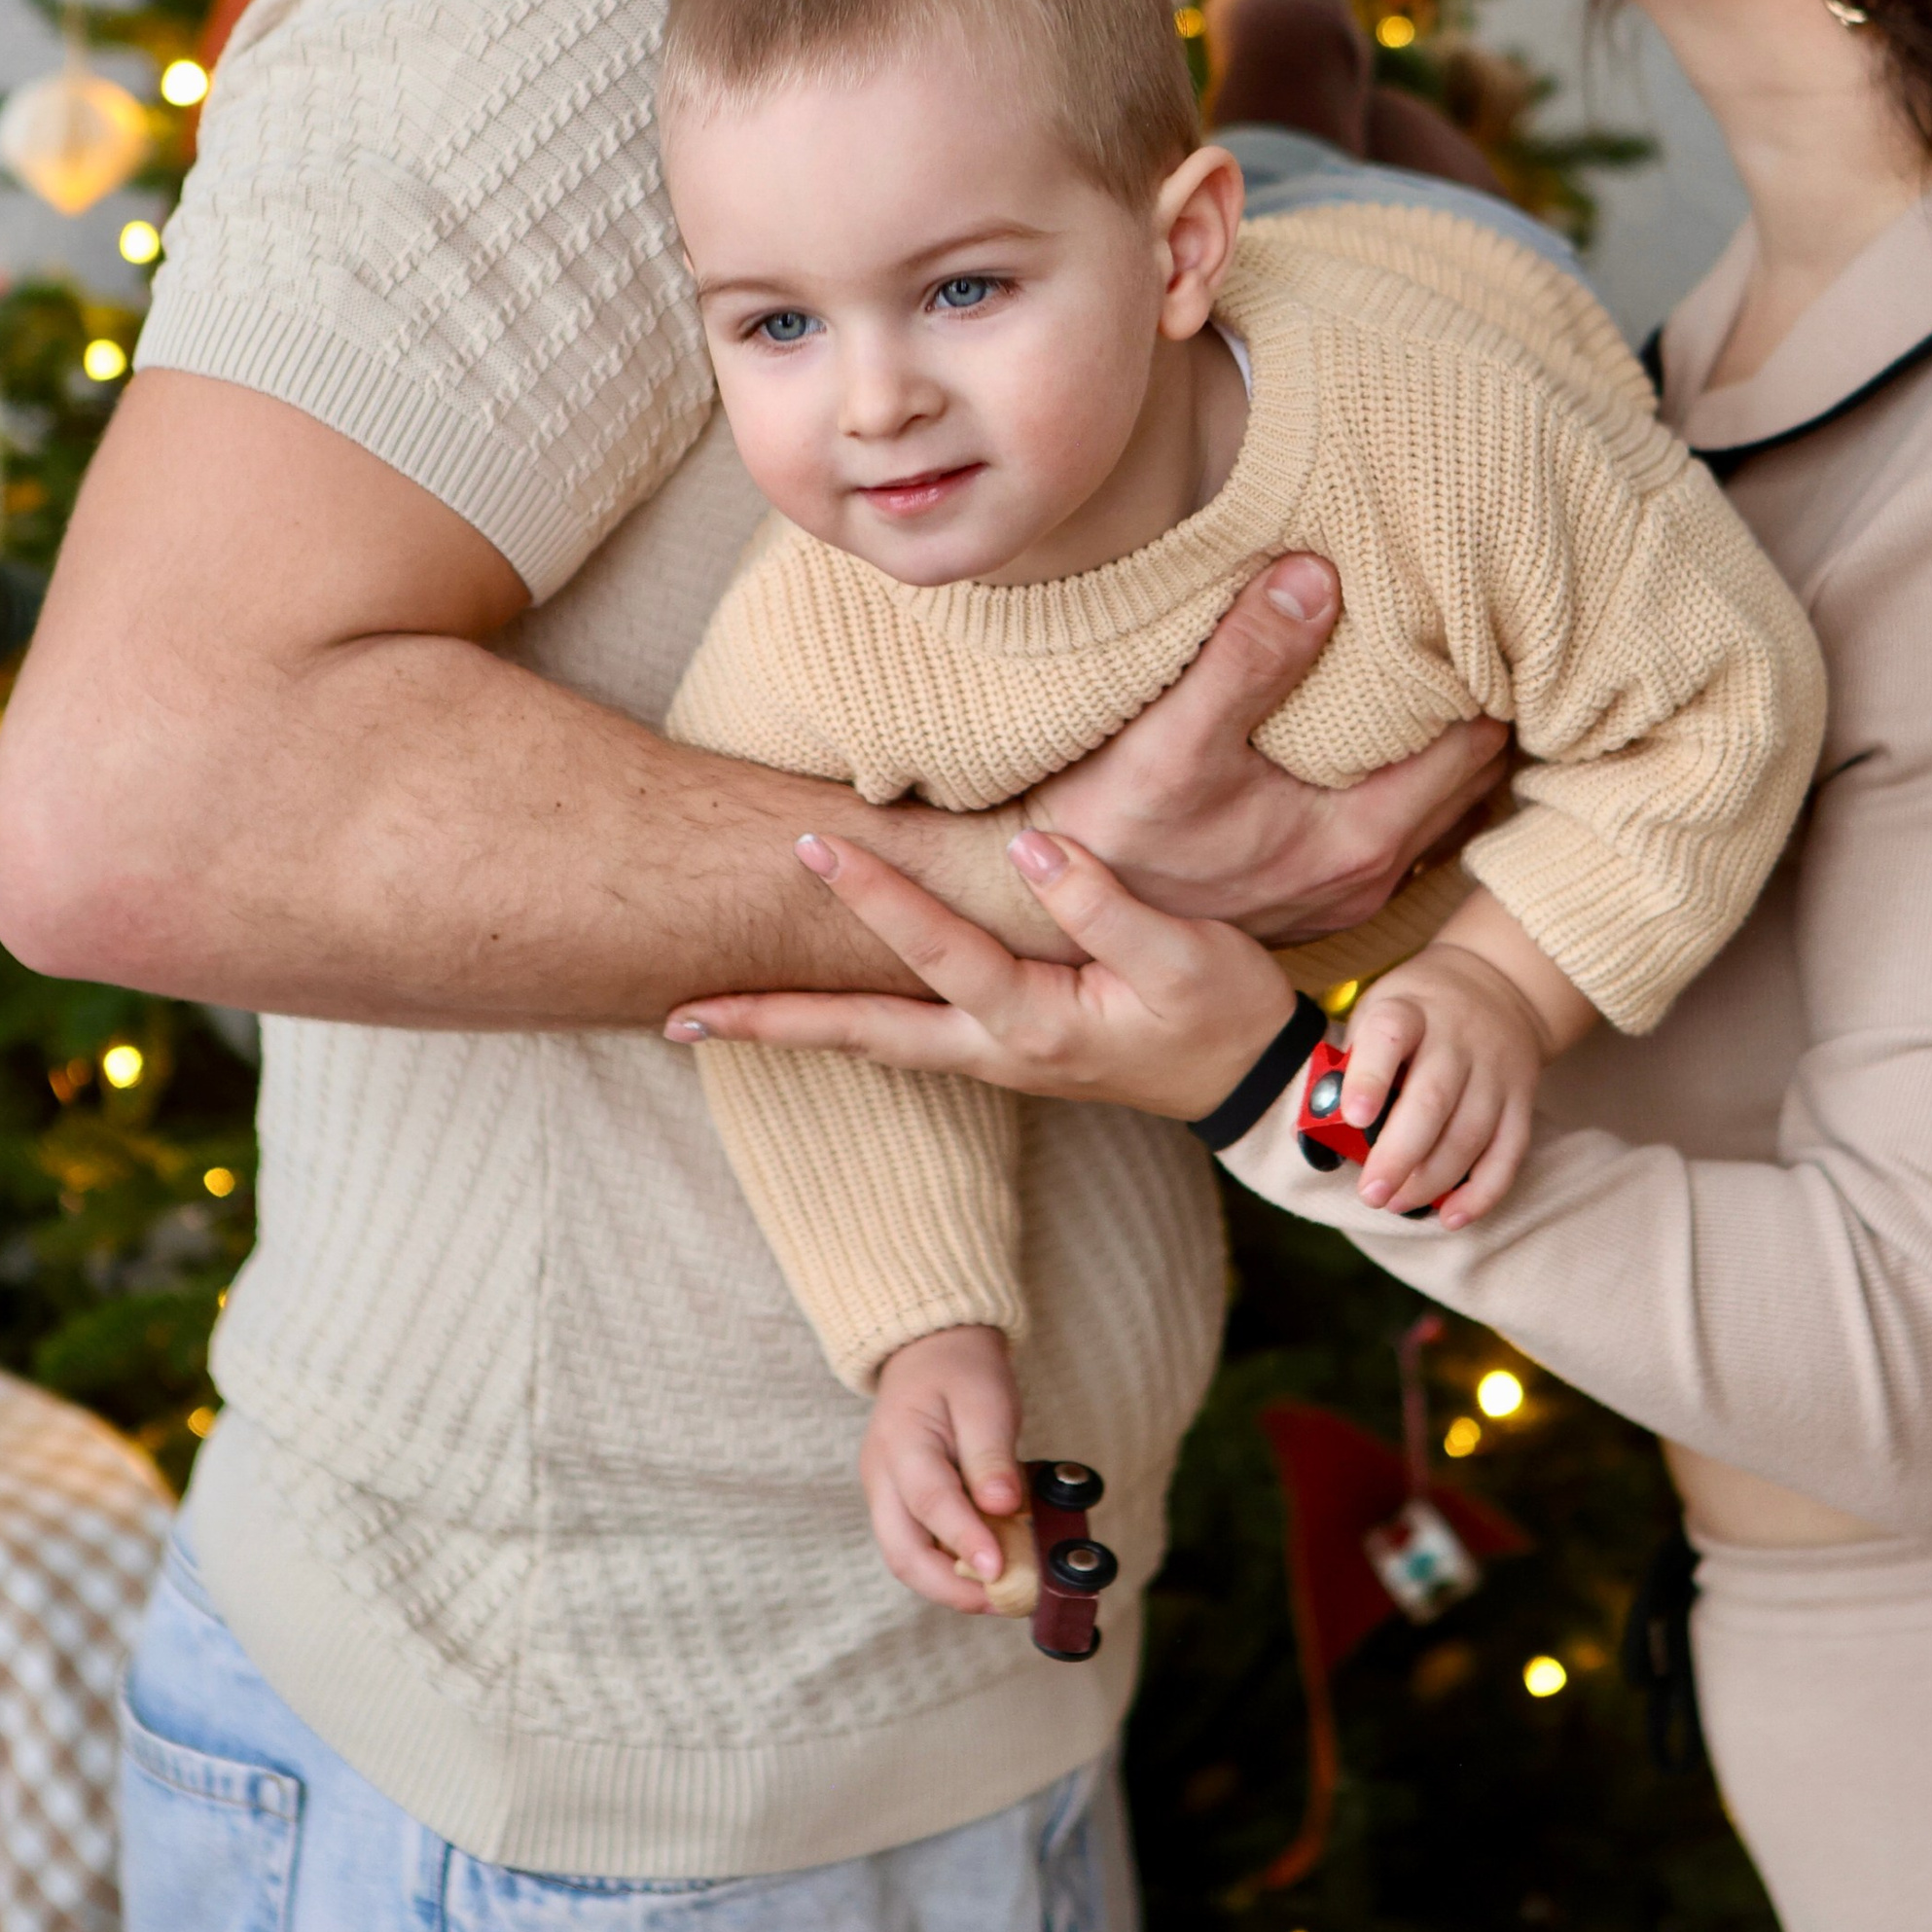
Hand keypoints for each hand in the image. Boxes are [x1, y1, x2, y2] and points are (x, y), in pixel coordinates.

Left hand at [667, 825, 1296, 1118]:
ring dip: (791, 1025)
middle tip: (680, 1011)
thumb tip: (1029, 848)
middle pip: (861, 1035)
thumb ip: (1103, 904)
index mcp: (1034, 1023)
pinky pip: (900, 1035)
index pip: (935, 950)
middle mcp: (995, 1050)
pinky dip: (841, 1020)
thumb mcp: (1182, 954)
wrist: (1251, 1087)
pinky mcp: (1002, 1048)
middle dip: (771, 1020)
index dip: (876, 895)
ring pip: (872, 1040)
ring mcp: (992, 1057)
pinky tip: (808, 1004)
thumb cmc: (1222, 1014)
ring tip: (705, 1014)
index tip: (815, 843)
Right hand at [861, 1324, 1026, 1612]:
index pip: (931, 1502)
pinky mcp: (897, 1506)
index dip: (965, 1540)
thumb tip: (1003, 1506)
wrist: (929, 1352)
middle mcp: (882, 1477)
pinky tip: (986, 1573)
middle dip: (949, 1587)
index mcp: (902, 1442)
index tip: (999, 1570)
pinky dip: (948, 1568)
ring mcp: (884, 1495)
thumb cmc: (960, 1372)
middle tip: (1002, 1600)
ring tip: (1000, 1595)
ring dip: (949, 1585)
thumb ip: (992, 1454)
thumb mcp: (987, 1399)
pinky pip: (917, 1548)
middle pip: (902, 1552)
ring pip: (905, 1559)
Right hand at [1032, 555, 1507, 945]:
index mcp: (1359, 840)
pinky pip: (1397, 825)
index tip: (1478, 613)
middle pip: (1471, 777)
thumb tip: (1317, 574)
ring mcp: (1344, 891)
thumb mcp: (1174, 740)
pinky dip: (1408, 774)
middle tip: (1476, 624)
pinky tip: (1384, 728)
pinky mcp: (1313, 890)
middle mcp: (1369, 876)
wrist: (1054, 913)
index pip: (1474, 746)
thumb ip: (1248, 660)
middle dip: (1480, 703)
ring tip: (1439, 664)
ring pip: (1438, 804)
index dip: (1484, 677)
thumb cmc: (1112, 829)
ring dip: (1443, 740)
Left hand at [1337, 942, 1547, 1224]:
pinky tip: (1452, 1216)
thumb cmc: (1416, 1012)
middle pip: (1433, 1100)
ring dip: (1433, 1179)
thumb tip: (1309, 1132)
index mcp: (1409, 1010)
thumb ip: (1348, 1065)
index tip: (1353, 1117)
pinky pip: (1509, 1152)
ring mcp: (1495, 1069)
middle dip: (1399, 1155)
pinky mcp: (1521, 1098)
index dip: (1370, 1078)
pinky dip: (1483, 1191)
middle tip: (1371, 1194)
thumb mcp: (1376, 1012)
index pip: (1388, 1037)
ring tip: (1397, 1202)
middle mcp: (1457, 1037)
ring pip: (1471, 1133)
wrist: (1497, 985)